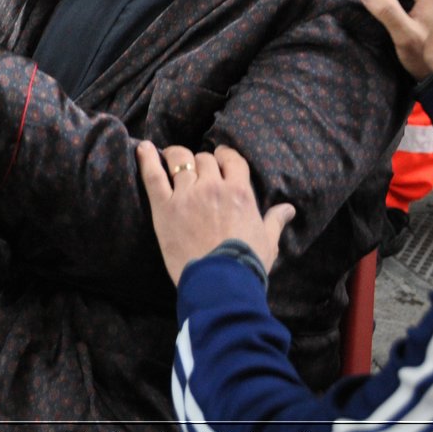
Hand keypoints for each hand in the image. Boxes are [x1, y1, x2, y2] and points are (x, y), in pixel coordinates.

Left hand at [137, 142, 293, 286]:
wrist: (220, 282)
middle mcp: (213, 186)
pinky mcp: (164, 206)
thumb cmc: (246, 263)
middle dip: (201, 162)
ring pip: (180, 160)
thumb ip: (275, 220)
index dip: (224, 157)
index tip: (219, 160)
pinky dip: (148, 159)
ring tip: (170, 157)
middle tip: (195, 170)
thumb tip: (288, 209)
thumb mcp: (267, 241)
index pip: (231, 159)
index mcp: (239, 191)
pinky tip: (144, 148)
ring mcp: (187, 194)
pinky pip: (153, 175)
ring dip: (176, 156)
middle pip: (204, 159)